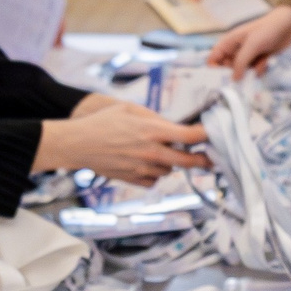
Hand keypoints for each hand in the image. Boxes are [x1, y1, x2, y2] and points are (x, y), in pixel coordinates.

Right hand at [36, 96, 208, 182]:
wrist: (78, 144)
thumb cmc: (102, 122)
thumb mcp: (130, 109)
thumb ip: (154, 118)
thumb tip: (172, 126)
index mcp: (153, 130)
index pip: (191, 135)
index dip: (206, 135)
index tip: (213, 134)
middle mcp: (152, 152)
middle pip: (189, 160)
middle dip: (203, 159)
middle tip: (210, 158)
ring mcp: (143, 168)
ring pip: (170, 170)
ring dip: (170, 162)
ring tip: (159, 152)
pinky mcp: (133, 179)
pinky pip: (154, 180)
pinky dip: (155, 174)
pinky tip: (147, 164)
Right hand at [208, 4, 290, 75]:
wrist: (289, 25)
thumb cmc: (267, 30)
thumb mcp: (252, 45)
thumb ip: (241, 62)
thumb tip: (233, 79)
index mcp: (229, 42)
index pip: (213, 58)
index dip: (213, 69)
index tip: (219, 80)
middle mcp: (236, 50)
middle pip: (226, 68)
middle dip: (232, 75)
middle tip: (239, 83)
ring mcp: (248, 55)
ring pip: (241, 72)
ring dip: (248, 74)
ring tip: (255, 69)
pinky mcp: (259, 60)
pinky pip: (254, 71)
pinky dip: (259, 70)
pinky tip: (265, 63)